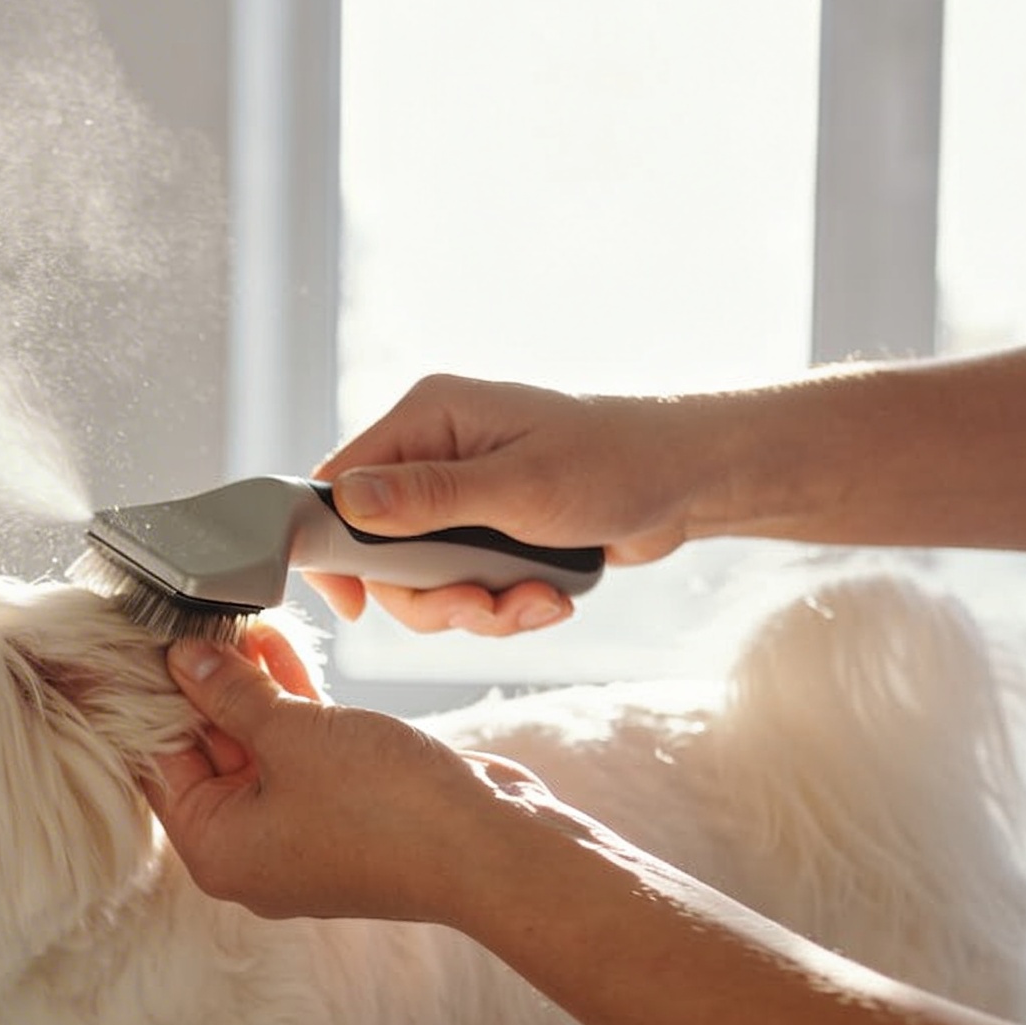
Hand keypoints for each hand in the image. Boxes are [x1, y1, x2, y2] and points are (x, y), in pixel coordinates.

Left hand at [144, 625, 554, 922]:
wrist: (493, 849)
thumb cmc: (388, 808)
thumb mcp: (293, 735)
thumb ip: (230, 694)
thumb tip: (182, 660)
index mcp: (217, 852)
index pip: (158, 766)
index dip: (153, 699)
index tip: (148, 641)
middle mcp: (251, 853)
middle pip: (205, 757)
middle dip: (205, 687)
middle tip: (196, 620)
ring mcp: (300, 836)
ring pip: (257, 752)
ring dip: (250, 691)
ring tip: (240, 622)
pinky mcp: (344, 815)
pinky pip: (301, 757)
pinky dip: (292, 711)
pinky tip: (281, 652)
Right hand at [306, 375, 708, 634]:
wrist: (692, 481)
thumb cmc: (617, 464)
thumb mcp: (519, 488)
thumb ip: (428, 499)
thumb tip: (346, 500)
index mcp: (429, 417)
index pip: (337, 483)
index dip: (332, 548)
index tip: (354, 604)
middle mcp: (435, 452)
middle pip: (378, 548)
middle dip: (431, 595)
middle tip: (480, 606)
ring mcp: (460, 494)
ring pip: (422, 578)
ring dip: (476, 607)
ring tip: (537, 603)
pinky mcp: (487, 529)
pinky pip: (462, 585)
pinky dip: (501, 605)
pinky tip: (550, 597)